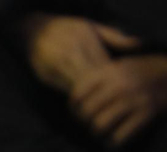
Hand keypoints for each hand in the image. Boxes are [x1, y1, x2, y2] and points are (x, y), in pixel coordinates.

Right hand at [22, 14, 139, 92]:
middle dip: (102, 93)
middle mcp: (72, 56)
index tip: (121, 88)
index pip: (105, 67)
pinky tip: (83, 102)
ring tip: (98, 105)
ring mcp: (58, 68)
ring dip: (89, 99)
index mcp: (86, 43)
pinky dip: (76, 98)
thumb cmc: (66, 28)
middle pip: (93, 81)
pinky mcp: (46, 77)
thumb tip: (138, 45)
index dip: (114, 80)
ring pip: (79, 89)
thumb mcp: (91, 26)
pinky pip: (65, 91)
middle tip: (111, 102)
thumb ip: (114, 36)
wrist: (33, 31)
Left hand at [71, 54, 166, 144]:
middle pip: (86, 114)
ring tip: (103, 133)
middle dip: (86, 123)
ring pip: (99, 127)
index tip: (80, 113)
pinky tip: (115, 140)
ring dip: (99, 134)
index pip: (77, 95)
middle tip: (92, 125)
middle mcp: (121, 84)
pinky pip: (119, 137)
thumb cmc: (147, 71)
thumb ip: (101, 77)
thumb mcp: (123, 64)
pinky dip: (114, 143)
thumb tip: (74, 100)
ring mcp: (135, 99)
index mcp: (111, 71)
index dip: (74, 108)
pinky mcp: (147, 113)